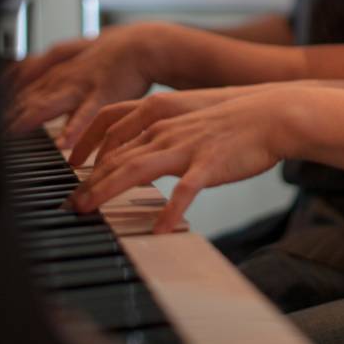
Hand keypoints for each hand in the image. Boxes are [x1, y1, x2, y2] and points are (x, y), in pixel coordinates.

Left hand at [6, 24, 161, 146]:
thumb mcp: (77, 58)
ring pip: (50, 104)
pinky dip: (74, 128)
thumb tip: (33, 84)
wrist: (143, 44)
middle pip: (29, 98)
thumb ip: (55, 72)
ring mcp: (81, 86)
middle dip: (9, 116)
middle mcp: (64, 78)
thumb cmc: (112, 55)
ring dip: (30, 118)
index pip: (22, 91)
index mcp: (58, 72)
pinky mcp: (102, 95)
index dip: (5, 106)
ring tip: (14, 133)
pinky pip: (86, 114)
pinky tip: (64, 143)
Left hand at [67, 87, 291, 232]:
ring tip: (91, 211)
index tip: (73, 176)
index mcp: (161, 118)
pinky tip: (161, 229)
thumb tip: (138, 163)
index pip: (112, 135)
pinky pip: (184, 190)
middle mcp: (167, 130)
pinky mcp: (209, 164)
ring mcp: (187, 146)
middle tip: (71, 205)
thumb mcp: (190, 124)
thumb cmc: (234, 121)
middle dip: (89, 181)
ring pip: (137, 167)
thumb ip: (161, 139)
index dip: (88, 155)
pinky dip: (169, 210)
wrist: (273, 114)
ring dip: (109, 190)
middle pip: (117, 155)